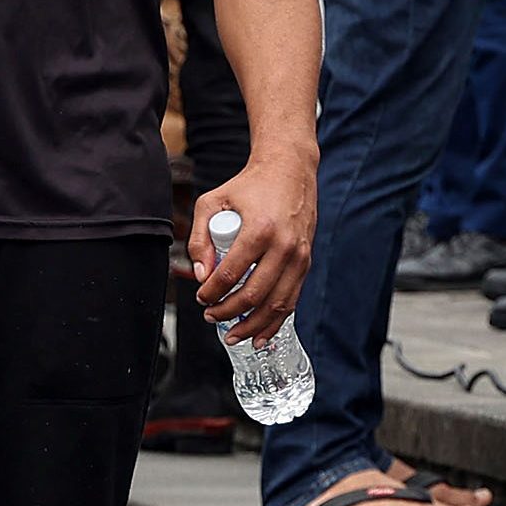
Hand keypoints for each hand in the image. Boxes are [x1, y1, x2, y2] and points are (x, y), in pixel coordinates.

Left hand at [186, 150, 311, 345]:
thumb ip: (199, 237)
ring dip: (252, 325)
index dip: (211, 292)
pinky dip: (275, 321)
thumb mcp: (213, 201)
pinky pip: (291, 299)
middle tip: (210, 315)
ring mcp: (299, 256)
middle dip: (227, 312)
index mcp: (259, 230)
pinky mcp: (306, 262)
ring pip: (275, 304)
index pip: (231, 274)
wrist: (290, 171)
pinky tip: (259, 334)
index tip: (200, 297)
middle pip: (253, 294)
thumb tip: (201, 275)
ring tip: (231, 335)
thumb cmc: (249, 186)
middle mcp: (283, 246)